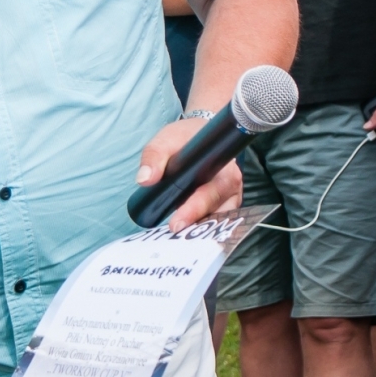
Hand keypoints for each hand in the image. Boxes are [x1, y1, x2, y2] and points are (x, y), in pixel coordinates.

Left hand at [136, 117, 244, 232]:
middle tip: (172, 238)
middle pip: (219, 213)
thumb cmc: (185, 137)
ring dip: (200, 232)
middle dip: (197, 227)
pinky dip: (202, 230)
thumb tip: (144, 179)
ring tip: (176, 241)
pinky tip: (183, 237)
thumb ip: (154, 156)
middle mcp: (231, 184)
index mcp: (222, 165)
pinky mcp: (223, 206)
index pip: (212, 192)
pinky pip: (216, 222)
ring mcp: (229, 197)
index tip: (176, 224)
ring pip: (219, 221)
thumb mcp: (166, 139)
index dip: (195, 209)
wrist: (199, 135)